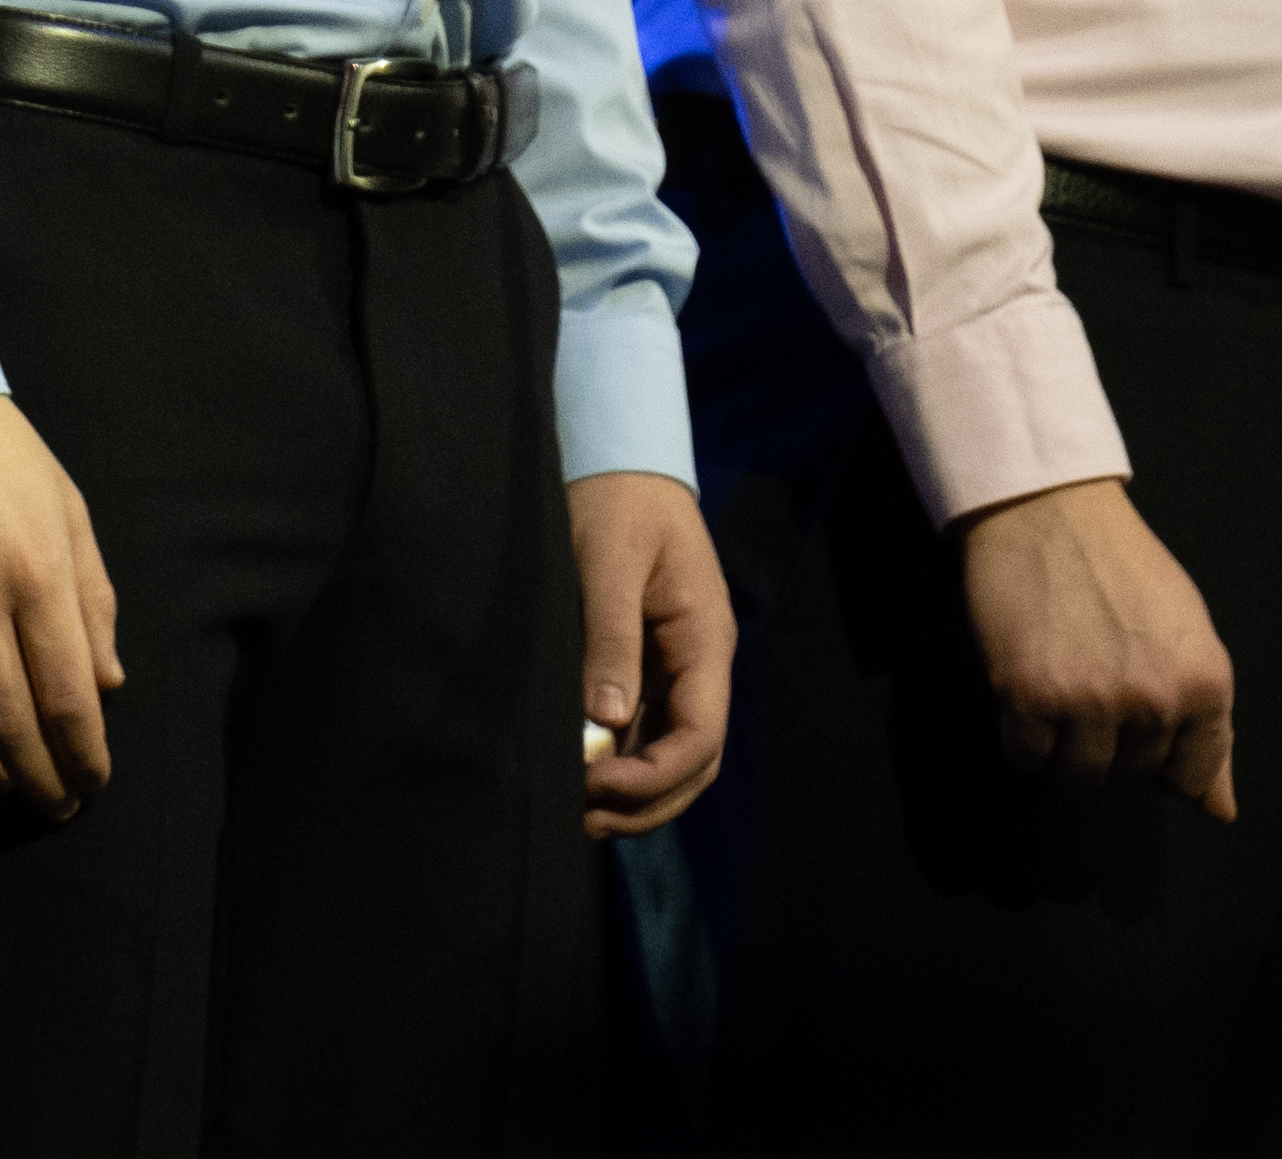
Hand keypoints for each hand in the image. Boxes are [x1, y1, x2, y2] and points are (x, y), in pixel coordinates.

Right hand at [0, 393, 122, 811]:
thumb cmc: (6, 459)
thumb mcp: (71, 515)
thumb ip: (94, 604)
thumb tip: (105, 686)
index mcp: (37, 571)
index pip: (67, 696)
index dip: (84, 754)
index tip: (93, 782)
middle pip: (14, 725)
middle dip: (42, 780)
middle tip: (57, 805)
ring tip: (9, 786)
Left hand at [576, 468, 731, 835]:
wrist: (625, 463)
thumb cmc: (619, 502)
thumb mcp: (610, 561)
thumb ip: (611, 635)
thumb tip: (605, 716)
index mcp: (704, 642)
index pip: (701, 737)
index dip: (656, 776)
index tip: (598, 785)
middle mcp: (699, 665)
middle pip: (694, 761)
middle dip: (647, 801)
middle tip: (584, 819)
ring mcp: (676, 668)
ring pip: (671, 752)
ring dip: (634, 791)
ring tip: (578, 810)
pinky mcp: (649, 664)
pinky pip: (645, 727)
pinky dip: (620, 760)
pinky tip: (582, 774)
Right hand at [956, 476, 1235, 820]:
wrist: (1047, 507)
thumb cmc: (1121, 565)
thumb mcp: (1188, 635)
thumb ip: (1209, 725)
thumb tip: (1219, 812)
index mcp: (1205, 684)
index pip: (1191, 779)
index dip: (1160, 762)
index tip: (1137, 730)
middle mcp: (1155, 700)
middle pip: (1130, 780)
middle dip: (1109, 750)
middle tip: (1090, 690)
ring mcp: (1090, 701)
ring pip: (1078, 779)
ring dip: (1062, 750)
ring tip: (1057, 695)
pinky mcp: (1028, 697)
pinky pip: (1025, 758)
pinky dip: (1021, 738)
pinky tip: (1024, 692)